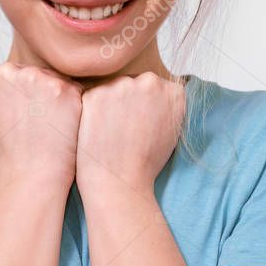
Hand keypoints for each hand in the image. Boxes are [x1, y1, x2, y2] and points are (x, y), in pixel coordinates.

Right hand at [0, 62, 82, 194]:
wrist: (32, 175)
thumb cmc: (10, 155)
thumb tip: (8, 87)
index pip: (6, 77)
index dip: (16, 95)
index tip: (20, 112)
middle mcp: (8, 73)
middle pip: (28, 73)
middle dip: (35, 91)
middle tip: (37, 119)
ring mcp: (37, 78)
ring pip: (50, 78)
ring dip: (53, 95)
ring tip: (50, 123)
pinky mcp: (64, 88)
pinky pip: (72, 89)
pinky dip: (71, 103)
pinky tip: (65, 123)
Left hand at [75, 72, 186, 197]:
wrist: (120, 183)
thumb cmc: (145, 162)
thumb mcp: (172, 130)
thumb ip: (167, 105)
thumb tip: (159, 92)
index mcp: (173, 91)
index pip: (156, 87)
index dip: (146, 106)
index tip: (143, 122)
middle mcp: (150, 82)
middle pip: (134, 83)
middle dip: (127, 100)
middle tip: (125, 128)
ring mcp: (121, 86)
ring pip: (113, 87)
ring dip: (109, 103)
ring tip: (111, 131)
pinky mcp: (95, 94)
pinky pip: (93, 96)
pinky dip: (92, 111)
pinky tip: (97, 130)